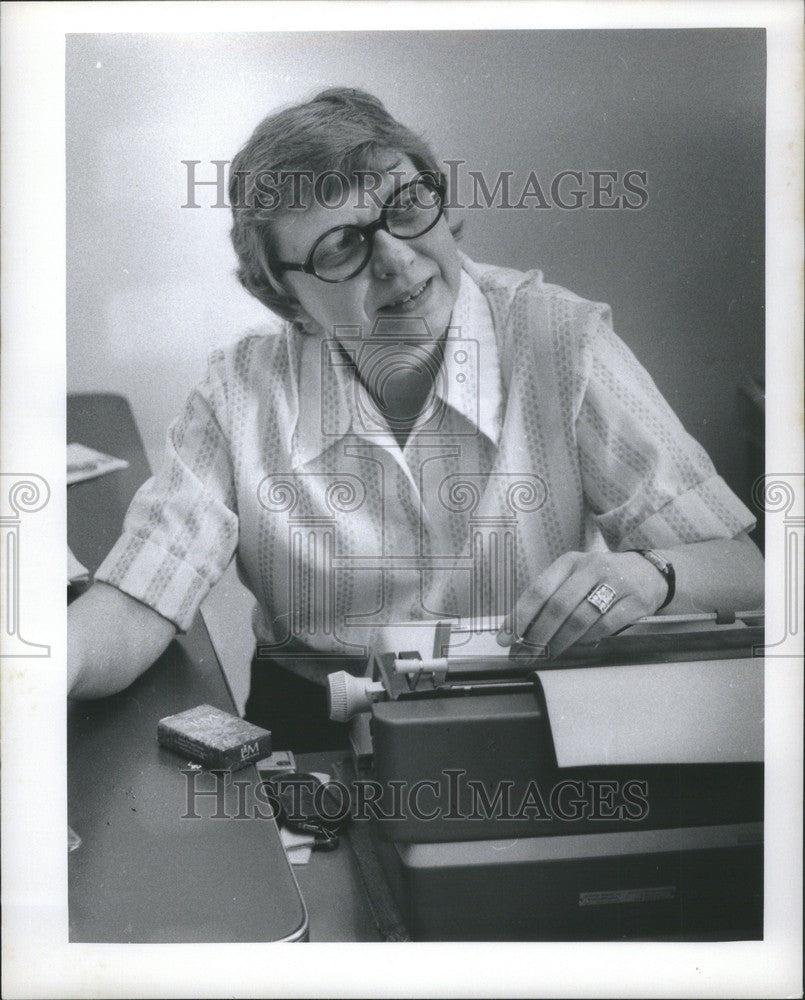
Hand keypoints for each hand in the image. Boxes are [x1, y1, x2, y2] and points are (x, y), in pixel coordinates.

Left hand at [496, 550, 667, 657]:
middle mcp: (591, 568)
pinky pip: (603, 627)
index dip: (520, 616)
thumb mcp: (575, 575)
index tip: (505, 637)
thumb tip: (520, 628)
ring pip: (579, 619)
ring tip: (548, 654)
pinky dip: (586, 639)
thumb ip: (551, 595)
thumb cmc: (602, 578)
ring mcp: (615, 584)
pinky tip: (577, 644)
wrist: (649, 572)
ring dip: (560, 641)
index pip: (538, 589)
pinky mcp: (634, 602)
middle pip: (557, 606)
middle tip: (526, 654)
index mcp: (570, 561)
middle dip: (538, 635)